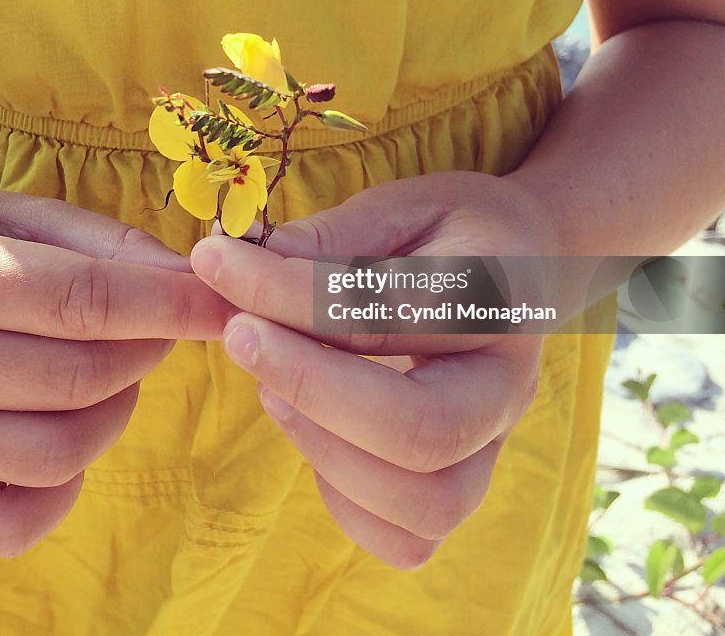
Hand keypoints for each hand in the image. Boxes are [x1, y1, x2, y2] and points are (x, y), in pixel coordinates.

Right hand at [0, 186, 230, 557]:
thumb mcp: (27, 213)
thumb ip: (107, 244)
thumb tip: (191, 285)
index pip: (81, 302)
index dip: (168, 306)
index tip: (223, 302)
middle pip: (78, 380)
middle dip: (148, 349)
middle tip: (160, 324)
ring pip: (57, 454)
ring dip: (116, 411)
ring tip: (111, 368)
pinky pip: (15, 520)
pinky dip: (64, 488)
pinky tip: (67, 430)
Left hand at [190, 170, 558, 569]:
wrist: (527, 264)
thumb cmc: (453, 229)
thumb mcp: (402, 206)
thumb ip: (331, 234)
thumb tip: (241, 256)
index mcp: (495, 296)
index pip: (386, 314)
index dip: (287, 293)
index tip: (215, 262)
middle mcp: (507, 383)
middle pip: (421, 431)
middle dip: (310, 388)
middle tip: (239, 335)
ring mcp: (493, 443)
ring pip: (424, 503)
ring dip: (325, 449)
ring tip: (272, 385)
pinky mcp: (466, 479)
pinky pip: (412, 537)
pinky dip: (345, 499)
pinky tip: (308, 426)